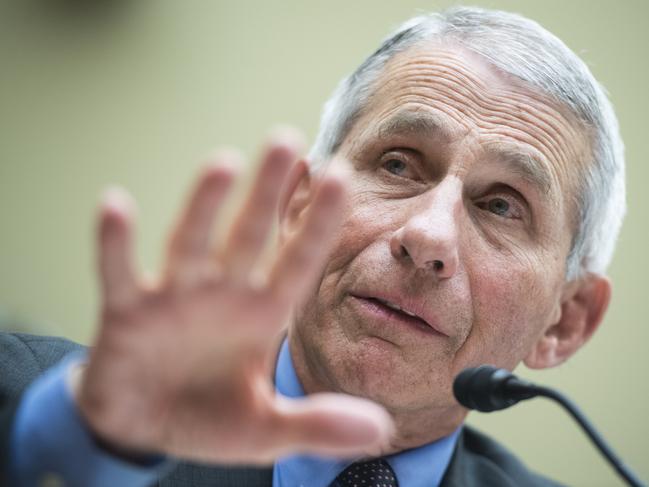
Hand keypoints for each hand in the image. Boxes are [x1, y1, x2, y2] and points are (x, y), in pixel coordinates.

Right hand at [75, 130, 392, 463]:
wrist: (144, 428)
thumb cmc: (210, 419)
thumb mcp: (267, 429)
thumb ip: (317, 424)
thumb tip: (380, 431)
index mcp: (262, 315)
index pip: (297, 262)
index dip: (318, 224)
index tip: (341, 177)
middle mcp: (222, 295)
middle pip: (248, 235)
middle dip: (267, 192)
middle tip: (286, 140)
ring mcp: (173, 299)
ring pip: (191, 242)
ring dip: (204, 205)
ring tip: (223, 162)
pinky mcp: (126, 313)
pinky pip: (119, 274)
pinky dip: (115, 243)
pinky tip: (116, 206)